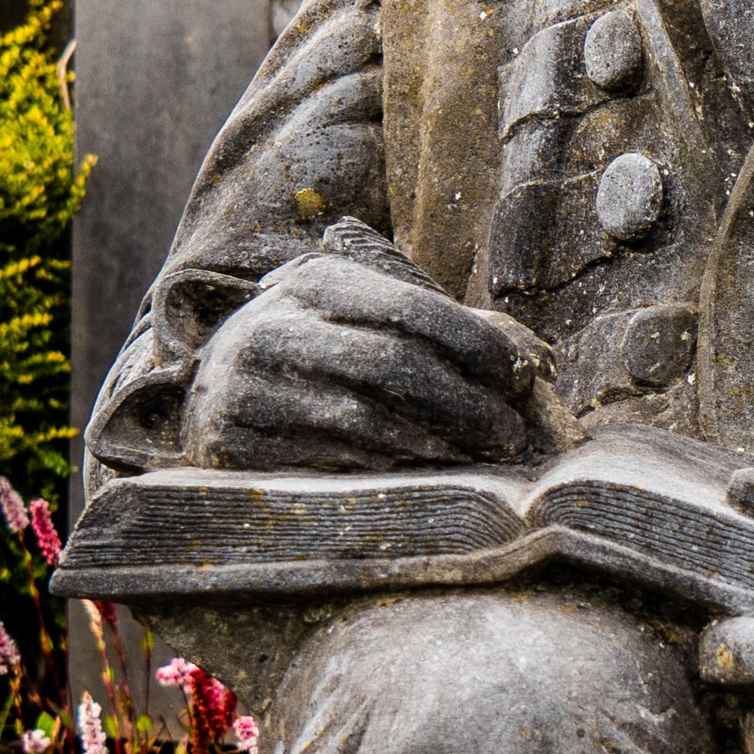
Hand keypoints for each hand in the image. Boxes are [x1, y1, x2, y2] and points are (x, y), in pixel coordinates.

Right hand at [178, 223, 531, 472]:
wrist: (212, 395)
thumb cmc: (319, 356)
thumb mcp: (368, 324)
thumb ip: (450, 334)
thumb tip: (541, 365)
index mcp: (315, 282)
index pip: (412, 308)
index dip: (477, 345)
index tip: (520, 379)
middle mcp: (275, 326)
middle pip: (395, 363)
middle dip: (466, 402)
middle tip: (510, 433)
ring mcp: (249, 385)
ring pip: (366, 417)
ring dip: (437, 443)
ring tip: (478, 455)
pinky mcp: (237, 441)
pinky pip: (332, 458)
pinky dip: (390, 466)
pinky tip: (424, 470)